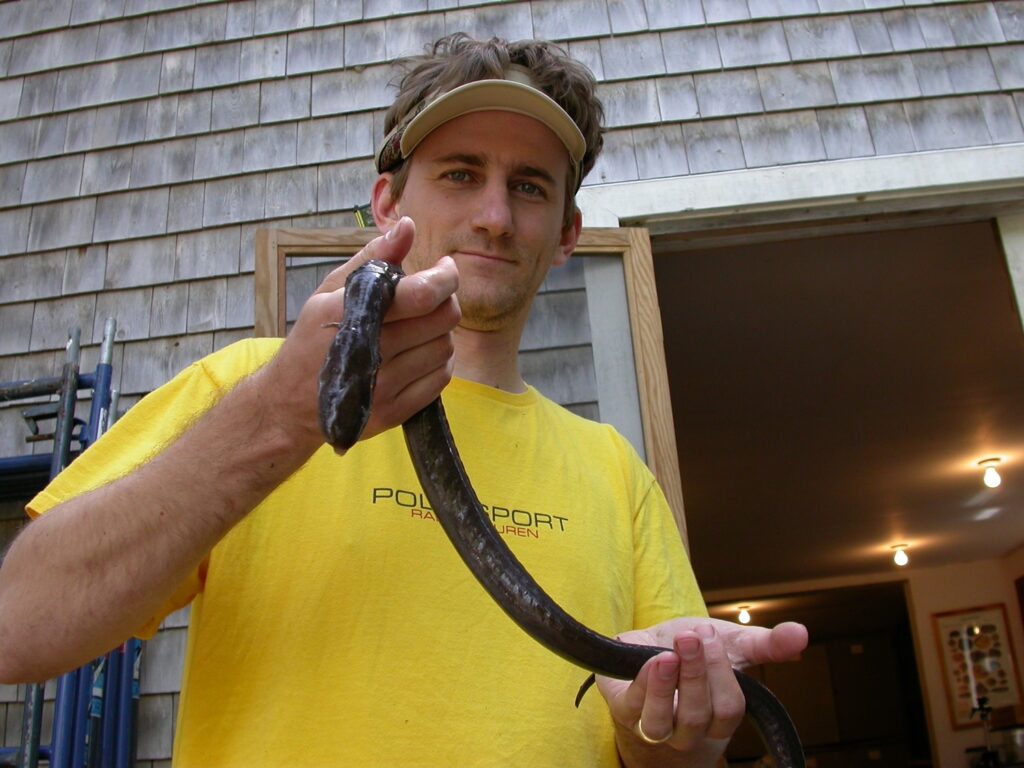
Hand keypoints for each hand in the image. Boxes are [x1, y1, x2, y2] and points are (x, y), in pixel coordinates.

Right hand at [257, 216, 459, 453]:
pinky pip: (440, 378)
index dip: (445, 276)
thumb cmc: (311, 340)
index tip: (444, 267)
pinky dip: (437, 361)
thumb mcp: (329, 291)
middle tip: (430, 298)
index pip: (422, 293)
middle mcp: (370, 352)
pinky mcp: (394, 411)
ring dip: (439, 333)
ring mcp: (383, 386)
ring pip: (445, 347)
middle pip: (443, 319)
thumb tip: (408, 227)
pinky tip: (416, 354)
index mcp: (350, 313)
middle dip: (445, 300)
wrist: (288, 404)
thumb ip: (372, 257)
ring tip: (417, 328)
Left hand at [596, 619, 806, 767]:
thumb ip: (765, 643)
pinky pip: (633, 706)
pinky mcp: (624, 710)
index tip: (713, 635)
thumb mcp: (730, 643)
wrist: (644, 650)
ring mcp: (653, 725)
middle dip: (698, 672)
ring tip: (670, 653)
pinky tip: (650, 660)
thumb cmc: (692, 651)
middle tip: (694, 635)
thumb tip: (802, 633)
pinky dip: (642, 683)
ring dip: (668, 685)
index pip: (729, 709)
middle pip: (699, 715)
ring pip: (663, 722)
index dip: (722, 673)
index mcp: (717, 718)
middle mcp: (686, 730)